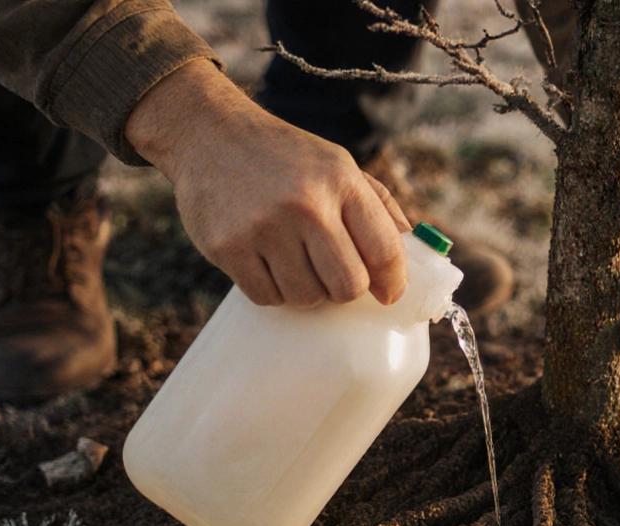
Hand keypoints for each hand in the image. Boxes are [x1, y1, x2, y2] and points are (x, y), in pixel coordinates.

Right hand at [125, 60, 410, 306]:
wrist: (208, 134)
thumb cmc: (284, 157)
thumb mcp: (337, 164)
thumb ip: (377, 205)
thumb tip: (411, 250)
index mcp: (340, 181)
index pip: (385, 251)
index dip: (394, 282)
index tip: (388, 293)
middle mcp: (306, 204)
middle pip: (348, 285)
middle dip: (346, 290)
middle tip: (334, 276)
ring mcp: (264, 227)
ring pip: (307, 297)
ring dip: (307, 291)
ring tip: (296, 262)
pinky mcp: (229, 247)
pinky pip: (267, 297)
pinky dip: (273, 290)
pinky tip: (269, 264)